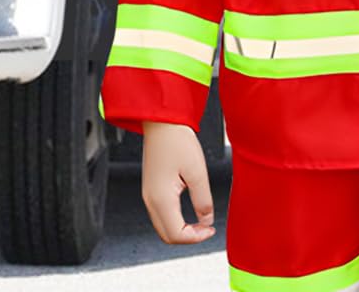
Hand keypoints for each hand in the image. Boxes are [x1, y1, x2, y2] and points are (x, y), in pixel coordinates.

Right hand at [141, 121, 214, 244]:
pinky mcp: (150, 187)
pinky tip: (188, 210)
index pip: (176, 234)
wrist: (161, 120)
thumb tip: (206, 220)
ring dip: (181, 229)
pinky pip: (161, 214)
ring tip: (200, 219)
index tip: (210, 229)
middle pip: (167, 235)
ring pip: (163, 226)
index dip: (196, 237)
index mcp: (161, 198)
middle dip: (187, 237)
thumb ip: (203, 200)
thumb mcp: (197, 172)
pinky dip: (174, 219)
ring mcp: (148, 194)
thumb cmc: (177, 140)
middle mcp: (150, 199)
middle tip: (205, 227)